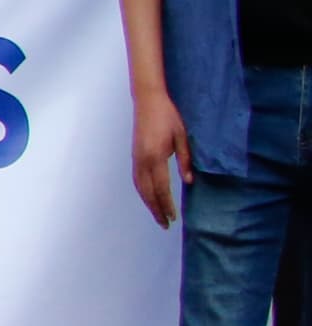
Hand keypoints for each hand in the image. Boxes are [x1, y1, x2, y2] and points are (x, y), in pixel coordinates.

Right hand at [132, 87, 191, 227]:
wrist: (148, 100)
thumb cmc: (169, 116)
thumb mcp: (183, 137)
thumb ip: (185, 160)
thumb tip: (189, 182)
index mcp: (155, 156)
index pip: (161, 188)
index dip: (167, 204)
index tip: (174, 217)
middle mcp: (142, 160)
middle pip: (147, 192)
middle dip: (156, 209)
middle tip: (165, 224)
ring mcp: (136, 158)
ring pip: (139, 187)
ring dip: (148, 203)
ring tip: (157, 215)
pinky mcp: (135, 156)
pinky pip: (137, 180)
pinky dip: (143, 192)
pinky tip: (149, 197)